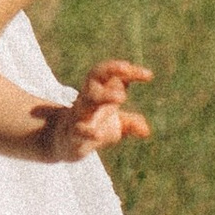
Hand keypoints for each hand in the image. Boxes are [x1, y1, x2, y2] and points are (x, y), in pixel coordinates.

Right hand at [35, 57, 153, 161]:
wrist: (65, 143)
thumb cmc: (94, 125)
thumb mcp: (116, 124)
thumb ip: (132, 123)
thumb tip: (145, 131)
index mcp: (98, 91)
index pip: (110, 73)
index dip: (127, 71)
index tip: (148, 76)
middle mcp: (87, 98)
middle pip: (94, 77)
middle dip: (111, 72)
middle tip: (133, 72)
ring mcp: (79, 114)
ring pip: (88, 100)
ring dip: (104, 95)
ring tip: (121, 97)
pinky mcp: (74, 134)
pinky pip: (79, 130)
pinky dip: (88, 132)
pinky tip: (99, 134)